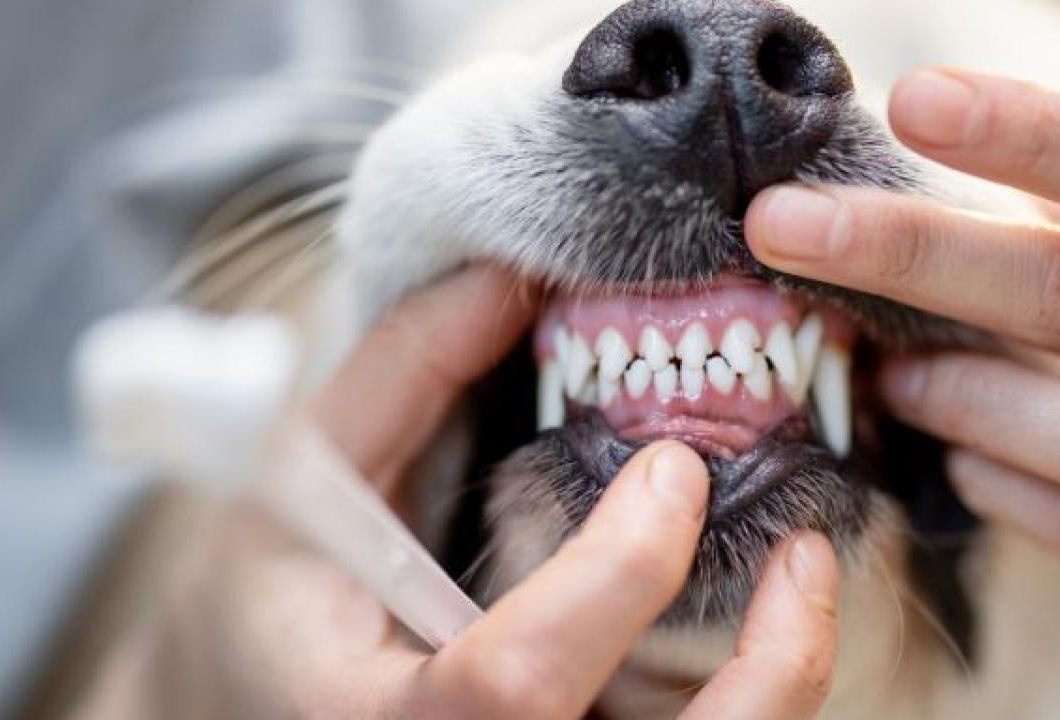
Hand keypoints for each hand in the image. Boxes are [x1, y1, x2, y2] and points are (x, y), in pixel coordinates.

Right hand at [78, 267, 840, 718]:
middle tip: (803, 556)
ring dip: (780, 693)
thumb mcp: (302, 483)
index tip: (672, 469)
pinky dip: (749, 704)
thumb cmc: (268, 603)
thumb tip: (513, 272)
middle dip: (765, 672)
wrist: (252, 706)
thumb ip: (403, 377)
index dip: (614, 578)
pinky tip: (775, 629)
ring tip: (808, 584)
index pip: (511, 685)